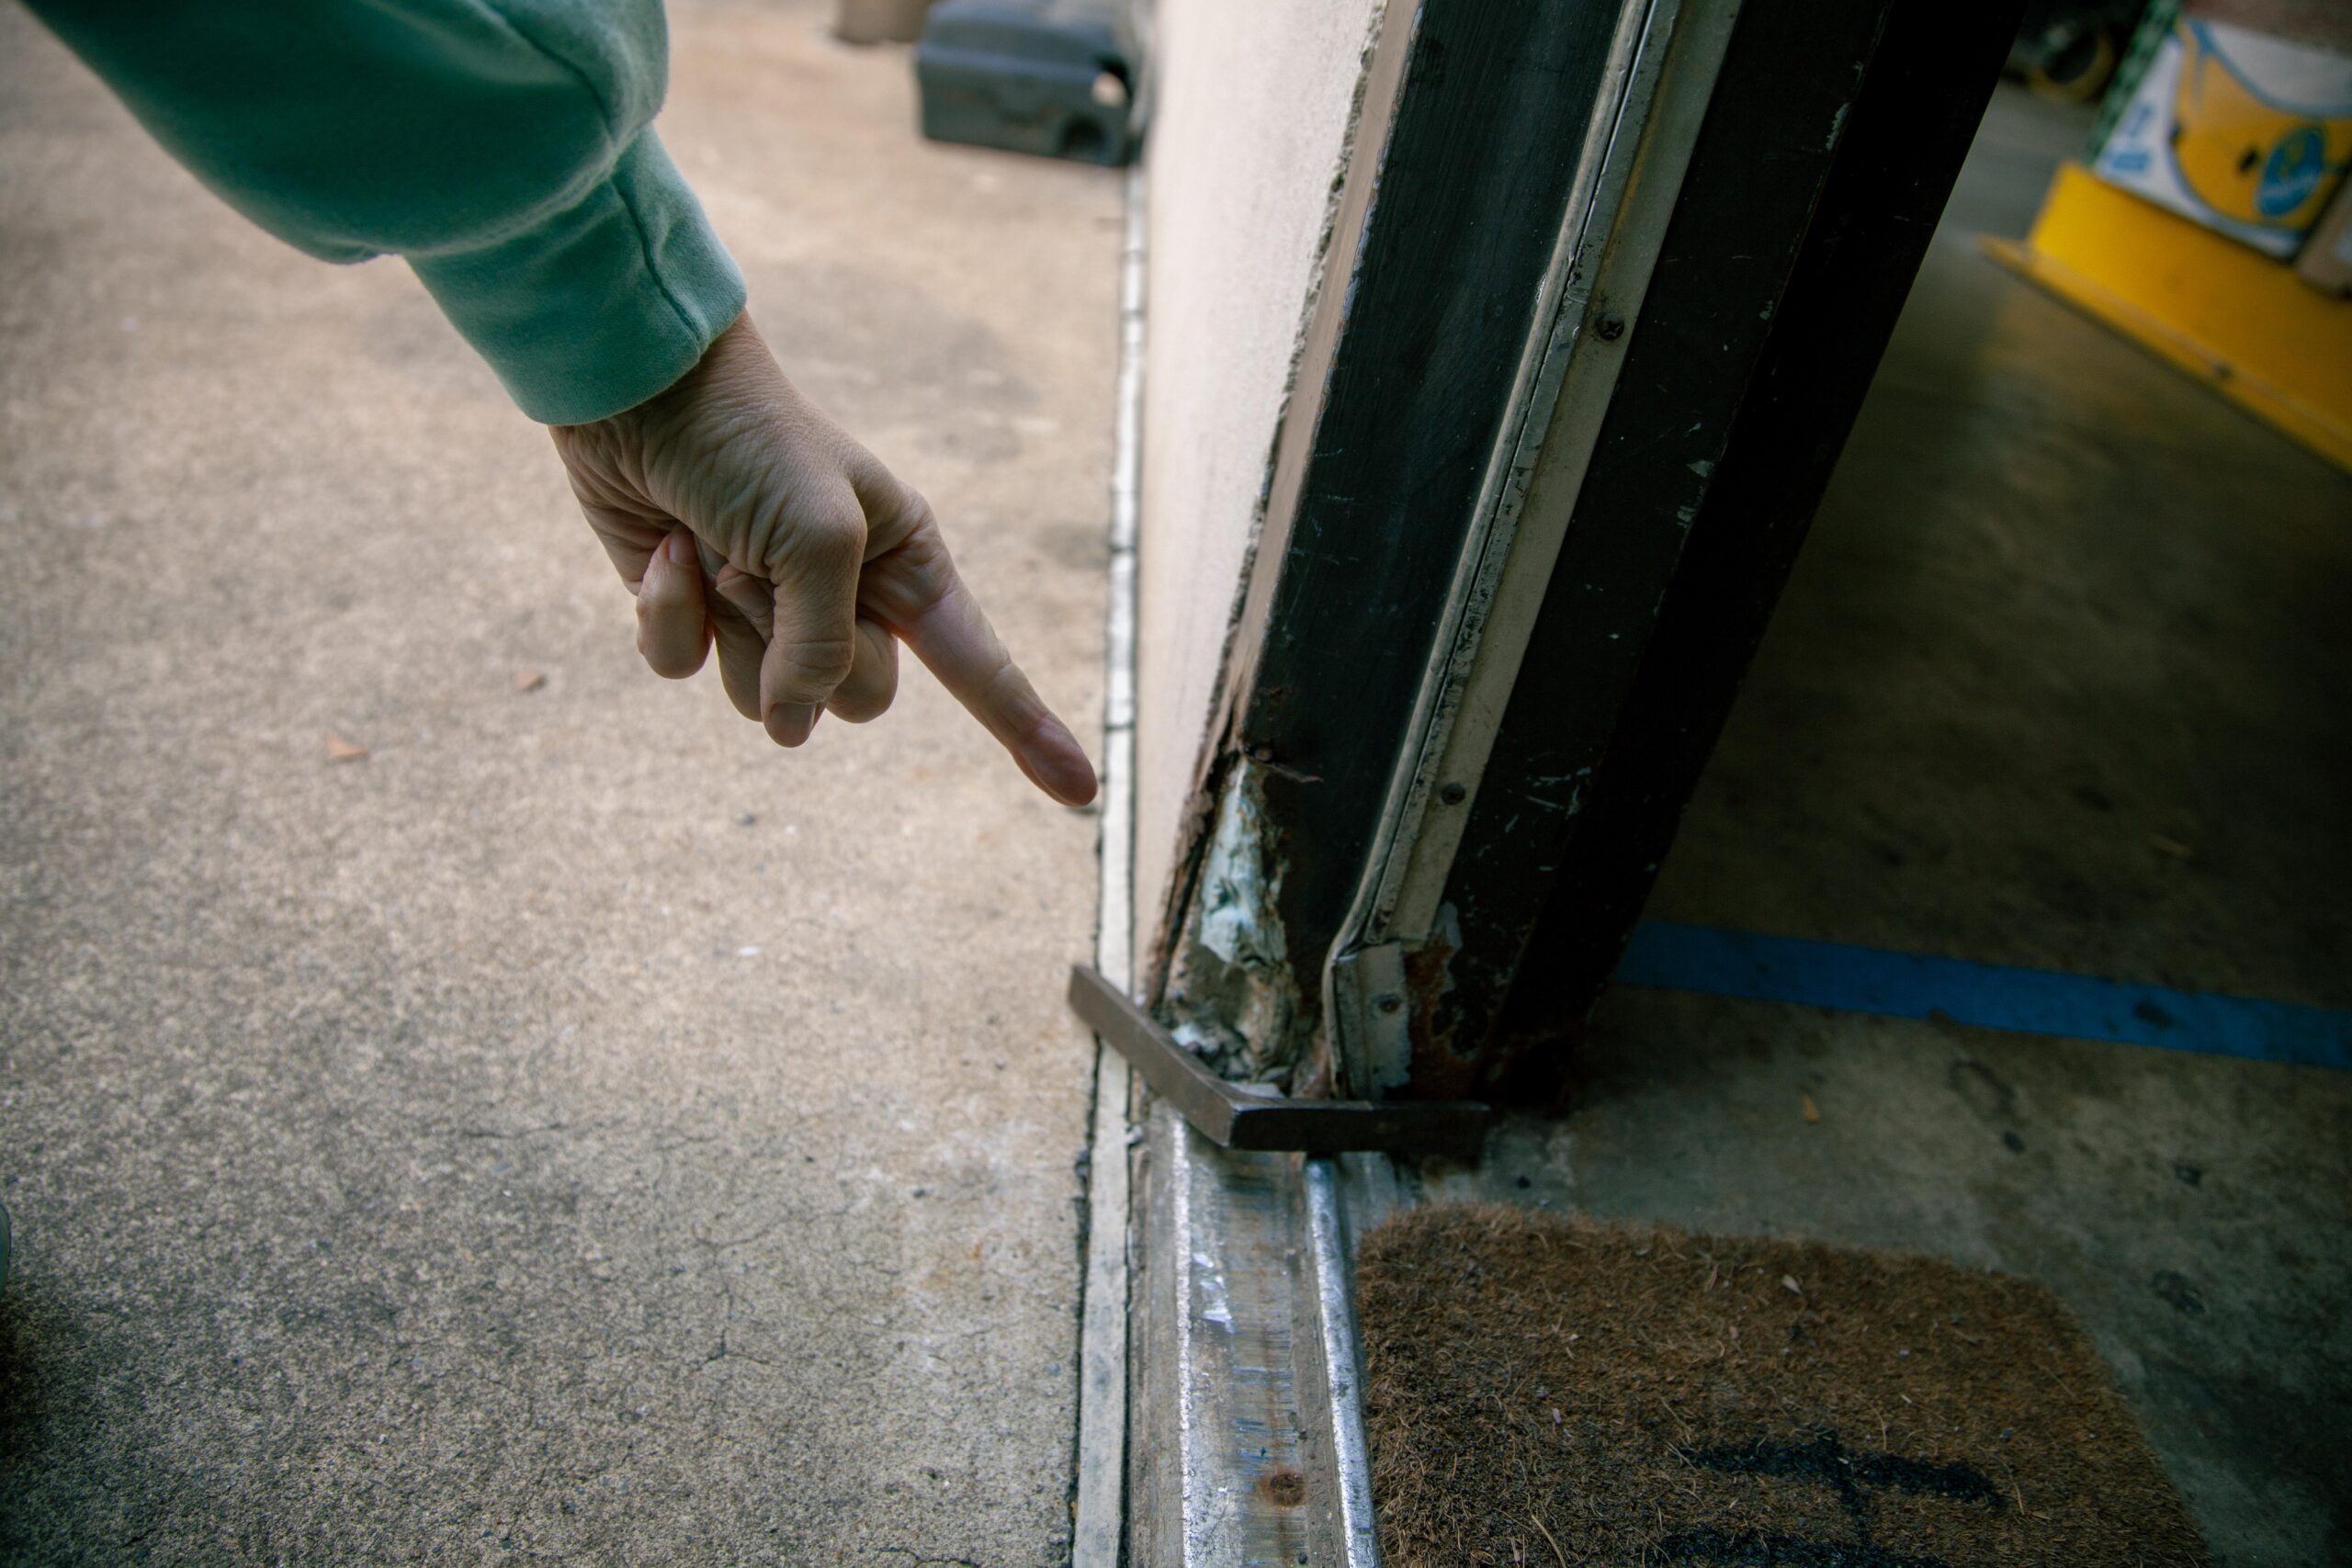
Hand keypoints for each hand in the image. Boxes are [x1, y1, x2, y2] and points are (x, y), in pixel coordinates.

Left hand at [549, 313, 1097, 805]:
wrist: (641, 385)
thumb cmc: (750, 440)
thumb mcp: (817, 538)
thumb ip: (821, 648)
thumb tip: (790, 729)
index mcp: (907, 564)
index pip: (982, 667)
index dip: (1028, 730)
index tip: (1082, 792)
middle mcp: (847, 596)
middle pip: (858, 700)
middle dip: (807, 652)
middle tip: (764, 572)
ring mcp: (768, 611)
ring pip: (766, 701)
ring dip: (731, 631)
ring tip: (715, 551)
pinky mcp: (697, 613)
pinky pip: (688, 669)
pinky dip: (669, 619)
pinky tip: (663, 557)